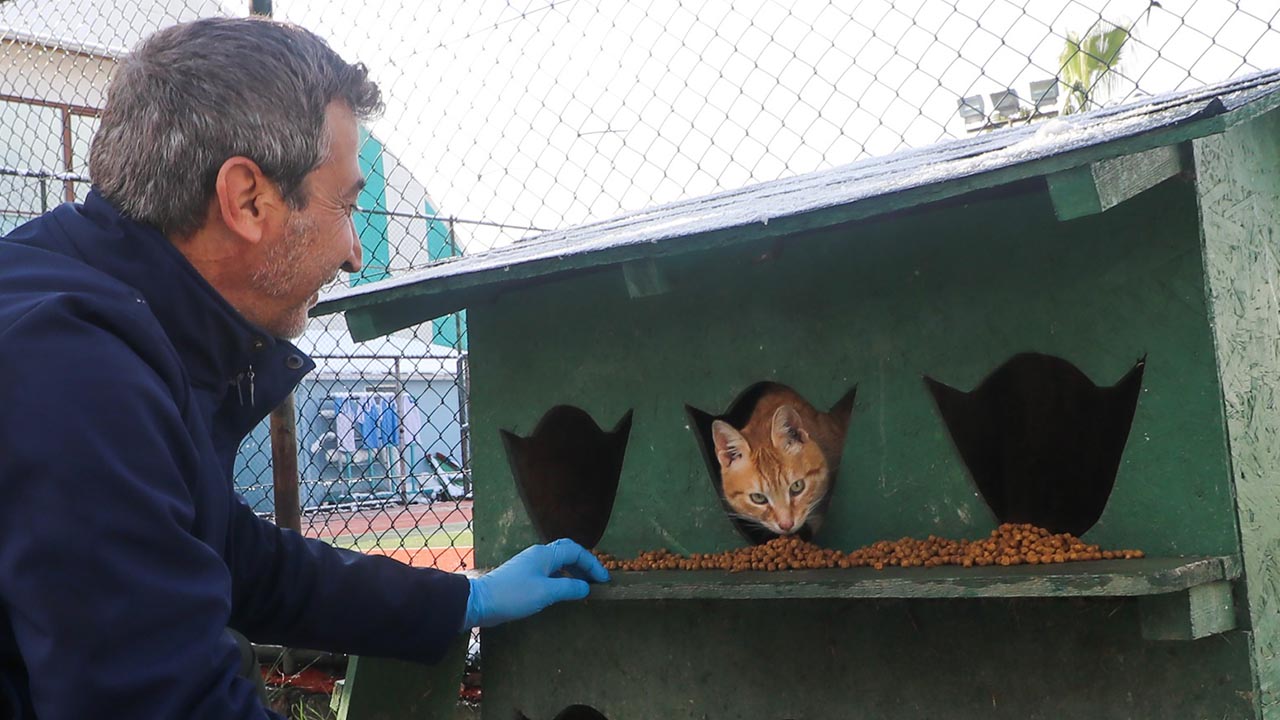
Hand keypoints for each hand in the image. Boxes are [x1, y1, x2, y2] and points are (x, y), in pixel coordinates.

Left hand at [462, 538, 609, 628]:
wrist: (480, 602)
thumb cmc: (514, 595)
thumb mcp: (546, 592)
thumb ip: (569, 588)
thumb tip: (586, 587)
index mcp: (545, 554)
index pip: (576, 551)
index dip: (593, 564)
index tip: (604, 580)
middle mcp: (539, 555)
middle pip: (568, 553)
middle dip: (584, 565)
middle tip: (595, 581)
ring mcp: (530, 565)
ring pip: (558, 563)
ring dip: (573, 573)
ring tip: (583, 588)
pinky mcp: (523, 577)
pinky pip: (549, 573)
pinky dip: (562, 579)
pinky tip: (563, 592)